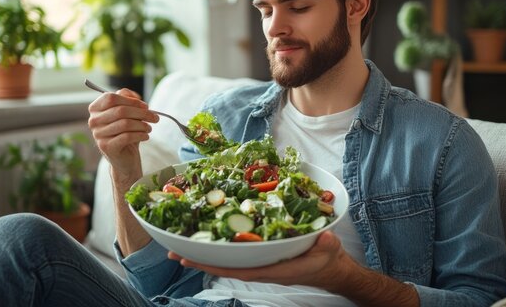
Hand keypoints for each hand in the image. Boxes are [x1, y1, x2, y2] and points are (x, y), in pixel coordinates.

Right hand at [88, 88, 159, 186]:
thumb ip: (128, 100)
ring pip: (125, 124)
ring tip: (149, 128)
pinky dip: (140, 135)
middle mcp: (93, 121)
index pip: (111, 97)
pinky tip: (146, 136)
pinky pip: (127, 136)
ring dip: (142, 125)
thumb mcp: (128, 113)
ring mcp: (98, 135)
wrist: (125, 158)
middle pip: (120, 110)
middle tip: (155, 117)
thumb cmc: (126, 132)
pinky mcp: (106, 147)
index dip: (131, 100)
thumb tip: (135, 97)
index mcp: (95, 109)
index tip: (145, 106)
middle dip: (142, 113)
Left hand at [168, 231, 354, 291]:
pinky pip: (238, 255)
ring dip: (207, 255)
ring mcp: (262, 264)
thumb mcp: (329, 248)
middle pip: (226, 266)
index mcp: (275, 270)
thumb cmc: (329, 259)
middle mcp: (263, 268)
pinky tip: (211, 241)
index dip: (214, 264)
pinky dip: (222, 249)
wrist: (333, 269)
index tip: (190, 258)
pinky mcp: (264, 257)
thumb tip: (324, 235)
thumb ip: (326, 242)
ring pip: (229, 261)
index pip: (239, 269)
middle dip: (200, 259)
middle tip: (173, 252)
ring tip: (182, 247)